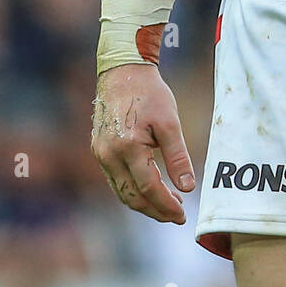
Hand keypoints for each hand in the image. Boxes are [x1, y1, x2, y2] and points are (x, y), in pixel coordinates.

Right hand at [91, 63, 194, 222]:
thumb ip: (178, 157)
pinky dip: (132, 189)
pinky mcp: (98, 149)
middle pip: (132, 197)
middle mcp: (108, 155)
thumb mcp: (169, 122)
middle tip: (177, 214)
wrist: (123, 71)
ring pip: (121, 191)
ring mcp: (100, 153)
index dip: (166, 206)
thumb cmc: (149, 93)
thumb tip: (187, 187)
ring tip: (168, 203)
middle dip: (155, 210)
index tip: (183, 215)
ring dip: (144, 202)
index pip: (148, 189)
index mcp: (128, 148)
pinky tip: (149, 186)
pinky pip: (115, 179)